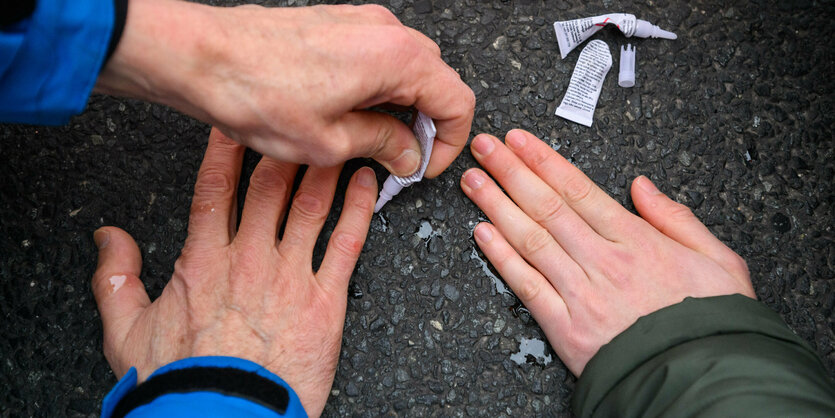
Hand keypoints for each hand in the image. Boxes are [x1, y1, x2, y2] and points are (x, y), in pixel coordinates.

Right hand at [91, 129, 376, 415]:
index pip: (215, 188)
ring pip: (311, 205)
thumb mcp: (126, 330)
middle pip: (269, 186)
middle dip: (284, 146)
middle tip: (299, 117)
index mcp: (204, 260)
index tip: (236, 122)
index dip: (226, 149)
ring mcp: (290, 276)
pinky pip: (346, 244)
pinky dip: (360, 211)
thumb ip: (115, 277)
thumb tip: (108, 237)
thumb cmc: (180, 380)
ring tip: (341, 137)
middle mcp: (250, 258)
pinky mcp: (324, 301)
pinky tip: (367, 185)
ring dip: (325, 167)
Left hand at [95, 0, 474, 177]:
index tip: (425, 165)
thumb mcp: (330, 142)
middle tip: (402, 158)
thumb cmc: (256, 92)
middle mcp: (385, 31)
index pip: (457, 101)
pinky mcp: (338, 23)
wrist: (202, 56)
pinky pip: (379, 56)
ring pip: (408, 68)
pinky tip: (351, 113)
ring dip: (402, 106)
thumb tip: (409, 154)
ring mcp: (361, 22)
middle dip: (428, 124)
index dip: (450, 142)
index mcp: (397, 58)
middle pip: (437, 80)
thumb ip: (384, 146)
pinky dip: (379, 87)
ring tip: (371, 139)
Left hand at [460, 129, 754, 375]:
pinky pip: (528, 287)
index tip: (519, 141)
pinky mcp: (567, 329)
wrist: (703, 379)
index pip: (578, 190)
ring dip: (497, 206)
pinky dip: (502, 258)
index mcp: (637, 241)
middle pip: (547, 207)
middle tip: (484, 148)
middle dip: (511, 172)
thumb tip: (642, 186)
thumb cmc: (713, 323)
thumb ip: (677, 218)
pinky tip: (482, 234)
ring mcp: (581, 294)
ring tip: (473, 181)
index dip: (544, 161)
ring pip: (530, 239)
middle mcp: (603, 262)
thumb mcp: (719, 261)